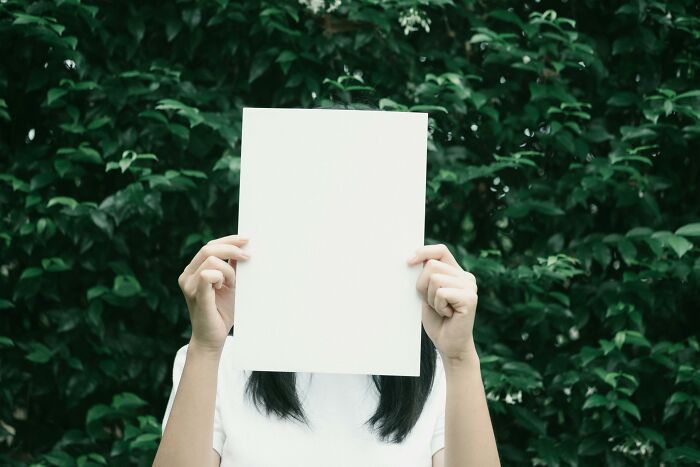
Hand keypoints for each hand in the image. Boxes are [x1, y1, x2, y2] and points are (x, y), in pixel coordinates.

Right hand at [177, 234, 249, 353]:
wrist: (213, 338)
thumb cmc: (222, 312)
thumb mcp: (230, 284)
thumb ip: (232, 267)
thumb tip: (244, 248)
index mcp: (193, 270)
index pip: (209, 246)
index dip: (229, 240)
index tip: (246, 240)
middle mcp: (187, 275)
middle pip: (208, 249)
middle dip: (231, 250)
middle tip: (248, 258)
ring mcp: (188, 285)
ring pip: (212, 261)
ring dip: (229, 270)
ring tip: (230, 285)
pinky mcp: (196, 295)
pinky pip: (207, 275)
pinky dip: (220, 277)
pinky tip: (223, 287)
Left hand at [407, 243, 478, 362]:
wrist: (449, 345)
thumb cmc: (437, 320)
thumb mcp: (427, 293)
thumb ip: (426, 276)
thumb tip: (410, 260)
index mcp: (457, 273)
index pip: (440, 250)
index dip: (423, 252)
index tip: (408, 262)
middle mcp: (466, 277)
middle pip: (432, 265)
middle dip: (423, 285)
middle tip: (433, 302)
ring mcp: (470, 287)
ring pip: (435, 279)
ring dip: (431, 298)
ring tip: (441, 309)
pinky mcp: (470, 298)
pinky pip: (441, 293)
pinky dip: (438, 306)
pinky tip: (447, 314)